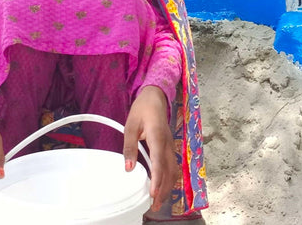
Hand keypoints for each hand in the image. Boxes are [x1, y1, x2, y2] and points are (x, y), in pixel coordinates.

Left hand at [124, 85, 176, 211]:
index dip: (157, 179)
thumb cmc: (142, 109)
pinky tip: (163, 186)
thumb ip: (129, 146)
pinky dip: (170, 178)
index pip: (158, 161)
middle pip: (169, 170)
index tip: (153, 193)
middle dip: (164, 189)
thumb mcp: (130, 125)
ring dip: (168, 186)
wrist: (156, 96)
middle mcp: (167, 143)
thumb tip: (128, 167)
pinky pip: (173, 165)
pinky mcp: (170, 147)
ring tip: (159, 200)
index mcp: (157, 136)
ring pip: (173, 169)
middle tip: (155, 205)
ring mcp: (170, 145)